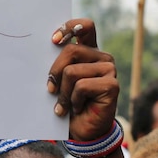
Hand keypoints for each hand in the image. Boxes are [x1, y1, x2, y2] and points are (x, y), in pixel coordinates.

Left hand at [47, 18, 117, 140]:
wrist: (81, 130)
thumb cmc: (67, 103)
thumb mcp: (59, 80)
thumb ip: (58, 64)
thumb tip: (45, 49)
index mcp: (89, 51)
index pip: (84, 27)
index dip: (69, 28)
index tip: (53, 40)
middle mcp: (101, 57)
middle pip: (71, 51)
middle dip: (54, 72)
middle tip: (51, 89)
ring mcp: (109, 69)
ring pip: (72, 72)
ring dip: (63, 92)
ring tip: (65, 104)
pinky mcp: (112, 84)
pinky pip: (81, 86)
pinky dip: (73, 100)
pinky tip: (78, 107)